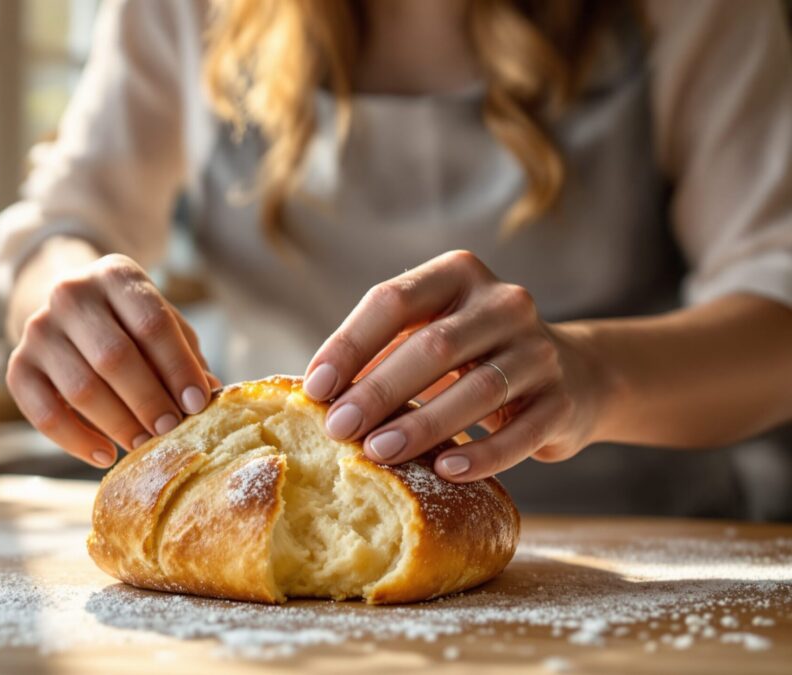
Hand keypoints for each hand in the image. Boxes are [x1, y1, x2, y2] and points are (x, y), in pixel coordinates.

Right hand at [6, 254, 218, 467]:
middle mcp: (71, 294)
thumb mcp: (162, 323)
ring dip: (118, 424)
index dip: (177, 367)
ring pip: (81, 388)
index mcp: (116, 275)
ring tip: (144, 444)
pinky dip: (76, 440)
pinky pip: (44, 413)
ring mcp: (39, 329)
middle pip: (114, 357)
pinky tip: (106, 455)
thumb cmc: (130, 323)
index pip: (152, 323)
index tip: (197, 404)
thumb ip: (185, 355)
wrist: (70, 310)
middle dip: (148, 400)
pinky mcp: (18, 365)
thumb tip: (211, 396)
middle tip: (171, 429)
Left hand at [302, 250, 609, 481]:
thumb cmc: (470, 358)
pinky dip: (483, 455)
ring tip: (379, 453)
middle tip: (339, 429)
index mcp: (457, 275)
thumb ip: (379, 354)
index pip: (393, 301)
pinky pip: (522, 431)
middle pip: (434, 346)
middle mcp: (504, 303)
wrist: (574, 376)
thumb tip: (314, 396)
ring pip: (479, 388)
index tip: (315, 389)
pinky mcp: (564, 400)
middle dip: (379, 390)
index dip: (349, 344)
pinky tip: (446, 470)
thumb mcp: (426, 336)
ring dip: (423, 424)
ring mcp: (540, 350)